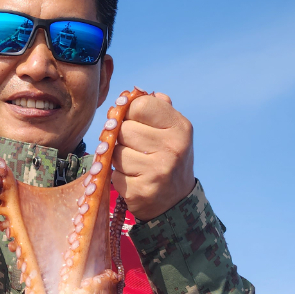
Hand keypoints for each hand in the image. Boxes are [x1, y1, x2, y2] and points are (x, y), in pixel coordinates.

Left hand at [111, 92, 194, 220]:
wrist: (176, 201)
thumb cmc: (168, 158)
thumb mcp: (172, 131)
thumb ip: (157, 108)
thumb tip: (136, 92)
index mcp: (180, 127)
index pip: (140, 105)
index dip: (129, 112)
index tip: (132, 121)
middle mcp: (172, 148)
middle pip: (124, 129)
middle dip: (122, 138)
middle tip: (132, 146)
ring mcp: (157, 171)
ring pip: (116, 153)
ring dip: (118, 159)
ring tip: (133, 164)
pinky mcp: (141, 191)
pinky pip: (115, 175)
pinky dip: (119, 178)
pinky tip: (132, 180)